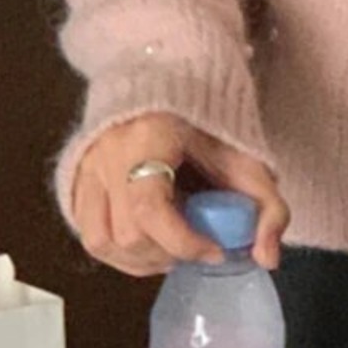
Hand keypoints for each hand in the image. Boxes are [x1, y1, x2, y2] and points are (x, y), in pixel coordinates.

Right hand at [73, 112, 289, 278]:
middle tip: (197, 246)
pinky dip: (122, 255)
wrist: (171, 87)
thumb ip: (269, 206)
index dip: (183, 240)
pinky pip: (91, 237)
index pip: (149, 207)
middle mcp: (108, 153)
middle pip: (126, 232)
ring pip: (101, 241)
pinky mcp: (77, 182)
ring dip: (141, 260)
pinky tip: (151, 245)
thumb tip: (268, 259)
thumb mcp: (248, 159)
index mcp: (148, 136)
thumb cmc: (210, 126)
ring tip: (174, 248)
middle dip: (166, 252)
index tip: (215, 250)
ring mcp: (88, 168)